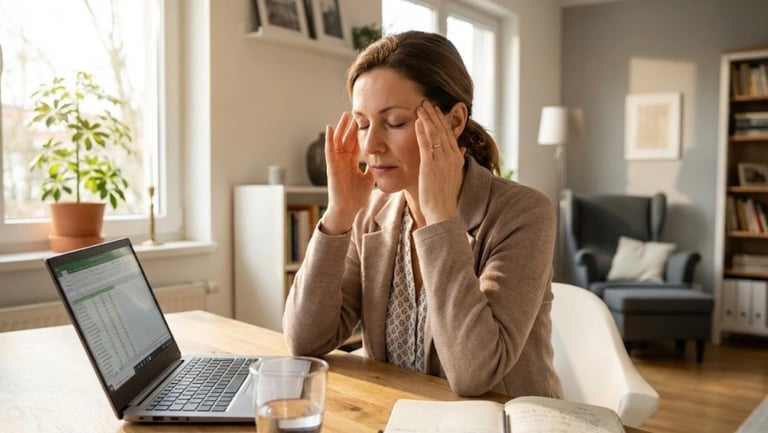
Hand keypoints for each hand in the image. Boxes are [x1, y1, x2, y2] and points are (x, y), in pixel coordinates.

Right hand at [320, 112, 374, 234]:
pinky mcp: (331, 167)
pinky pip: (329, 150)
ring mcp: (336, 163)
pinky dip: (329, 139)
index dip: (360, 133)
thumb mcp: (369, 179)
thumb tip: (384, 160)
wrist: (348, 210)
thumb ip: (373, 169)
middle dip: (351, 126)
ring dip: (341, 128)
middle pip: (347, 139)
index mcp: (351, 163)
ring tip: (345, 115)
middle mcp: (343, 161)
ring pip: (338, 141)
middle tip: (355, 112)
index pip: (356, 144)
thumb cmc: (356, 197)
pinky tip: (330, 128)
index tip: (366, 120)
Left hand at [415, 102, 465, 224]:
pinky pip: (426, 144)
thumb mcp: (454, 177)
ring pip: (435, 134)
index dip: (443, 121)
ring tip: (421, 106)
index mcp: (457, 159)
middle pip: (443, 131)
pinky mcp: (430, 166)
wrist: (443, 212)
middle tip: (427, 102)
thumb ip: (456, 162)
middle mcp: (451, 157)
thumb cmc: (445, 198)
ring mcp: (441, 161)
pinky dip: (422, 131)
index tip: (437, 111)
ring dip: (428, 118)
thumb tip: (462, 151)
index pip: (450, 135)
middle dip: (435, 115)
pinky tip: (417, 121)